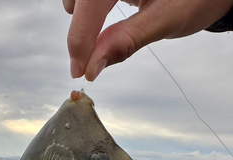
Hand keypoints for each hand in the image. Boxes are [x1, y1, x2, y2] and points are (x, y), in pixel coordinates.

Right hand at [63, 0, 232, 80]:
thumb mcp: (165, 20)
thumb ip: (126, 41)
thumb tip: (94, 66)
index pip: (90, 3)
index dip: (80, 38)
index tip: (80, 68)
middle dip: (80, 27)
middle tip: (90, 57)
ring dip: (82, 17)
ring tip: (100, 36)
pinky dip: (90, 10)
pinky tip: (102, 21)